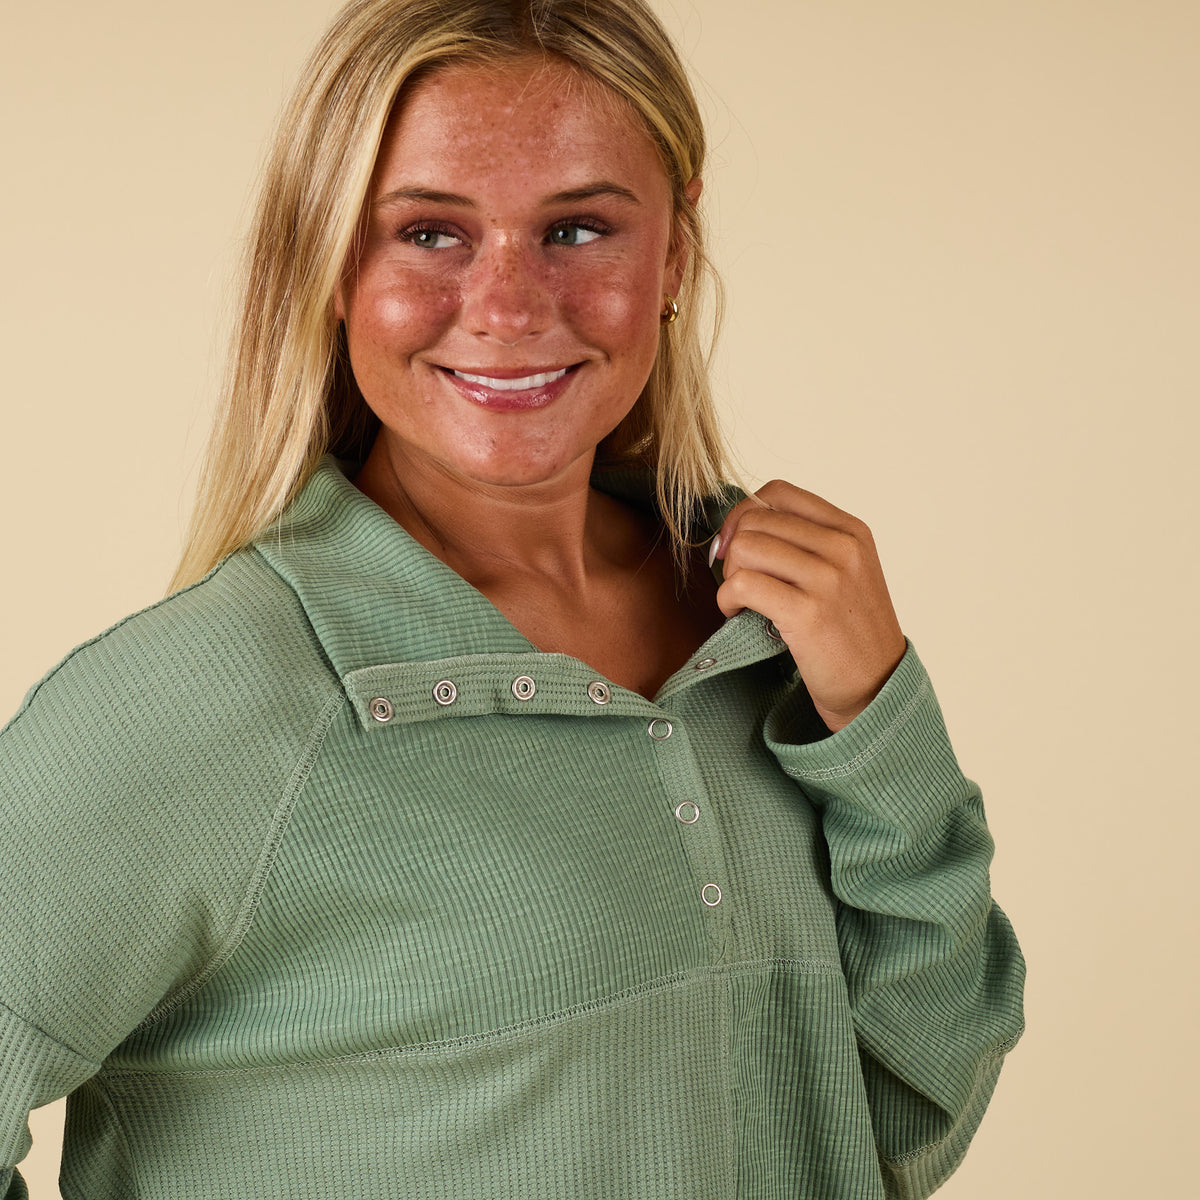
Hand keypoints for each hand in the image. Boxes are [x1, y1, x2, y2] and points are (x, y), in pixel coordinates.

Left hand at [712, 480, 906, 731]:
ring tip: (742, 599)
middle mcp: (843, 548)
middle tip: (740, 581)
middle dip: (733, 550)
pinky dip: (727, 599)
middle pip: (755, 520)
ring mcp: (828, 579)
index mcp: (851, 531)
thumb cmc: (849, 632)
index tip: (735, 543)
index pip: (778, 492)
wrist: (877, 688)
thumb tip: (740, 524)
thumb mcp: (845, 572)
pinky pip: (741, 584)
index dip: (743, 513)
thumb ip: (805, 542)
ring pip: (744, 548)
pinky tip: (737, 613)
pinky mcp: (807, 614)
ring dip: (729, 576)